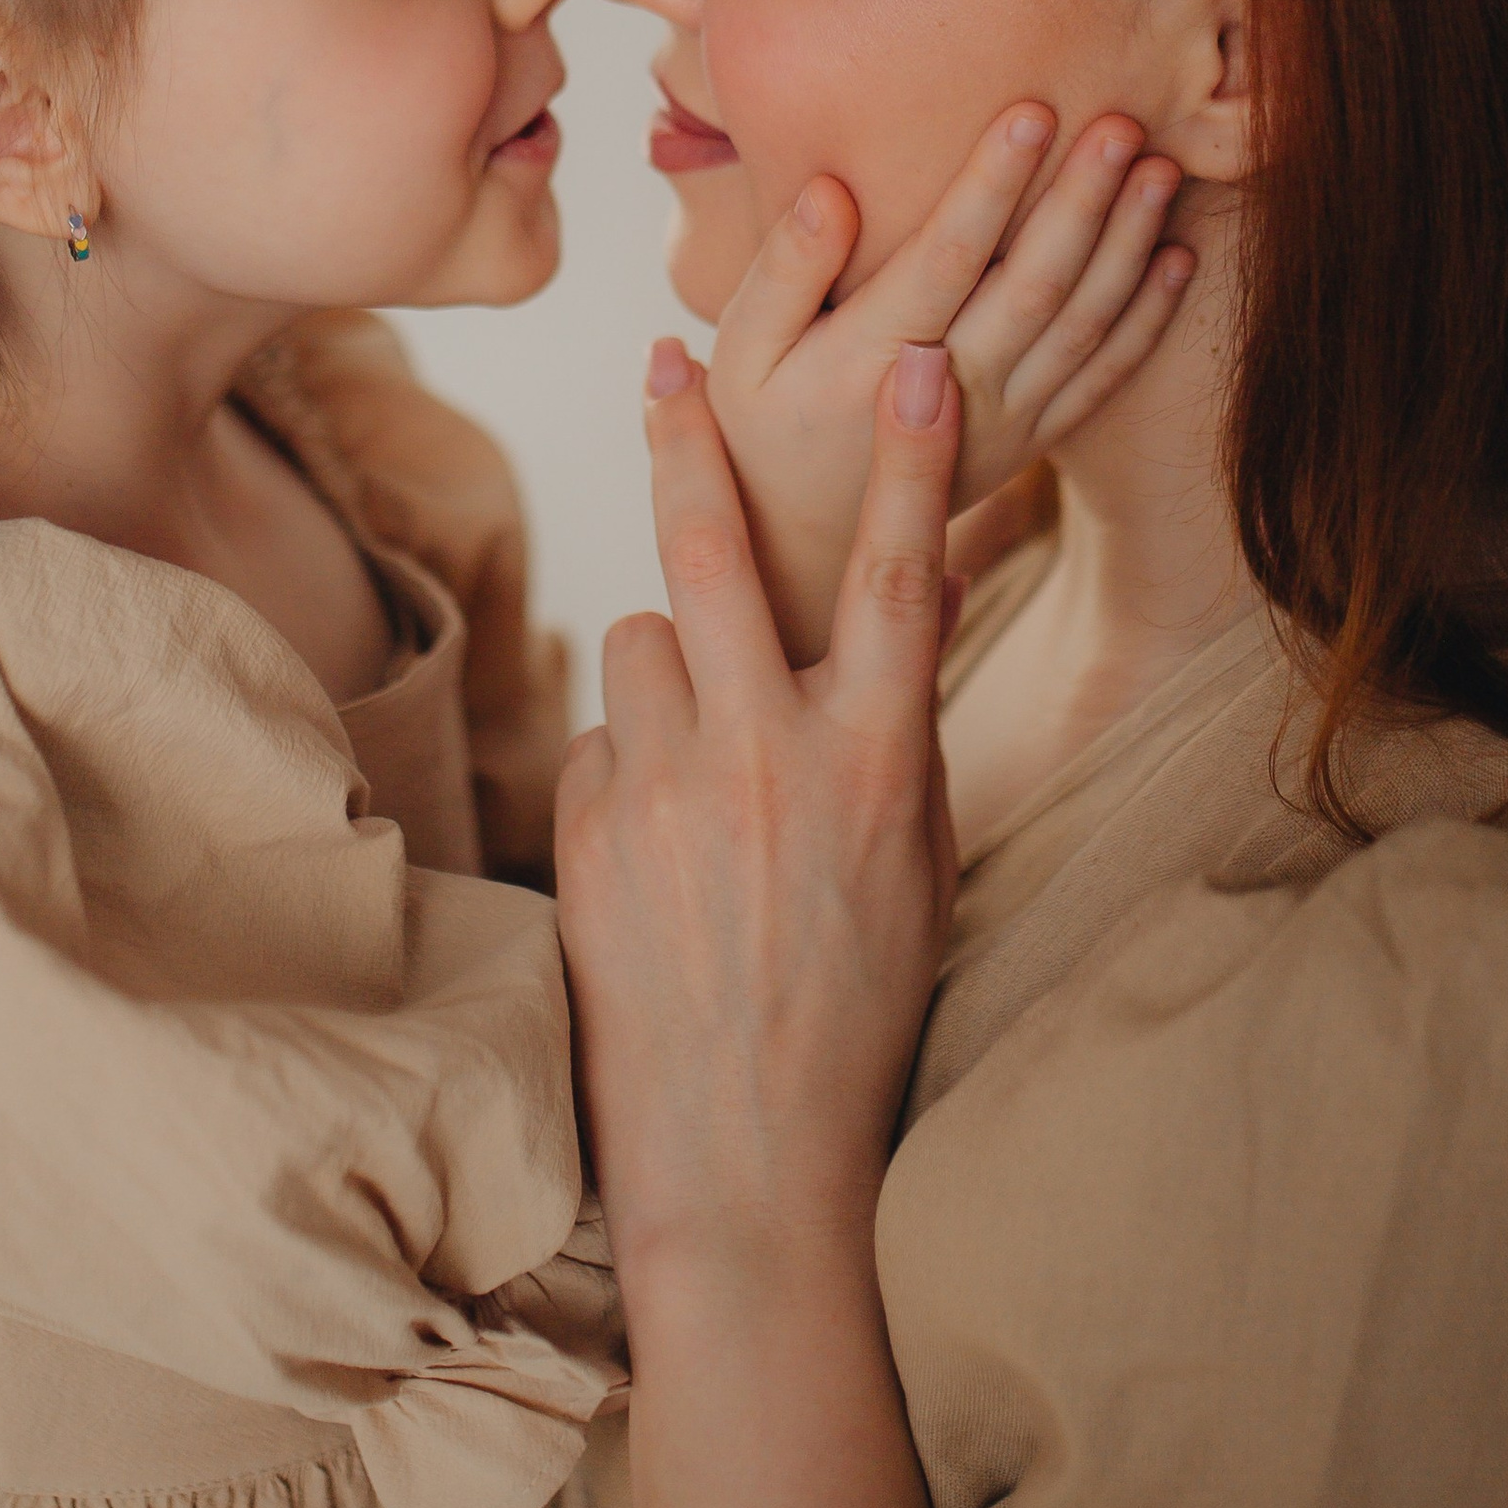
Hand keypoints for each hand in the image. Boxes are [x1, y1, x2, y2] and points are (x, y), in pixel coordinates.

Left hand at [555, 339, 961, 1295]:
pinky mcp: (587, 833)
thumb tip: (914, 595)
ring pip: (644, 640)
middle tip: (669, 360)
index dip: (913, 460)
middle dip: (691, 441)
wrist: (744, 1149)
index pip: (899, 578)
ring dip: (668, 667)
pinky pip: (601, 740)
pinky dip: (627, 767)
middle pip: (714, 552)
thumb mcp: (917, 859)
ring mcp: (666, 794)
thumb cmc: (857, 1000)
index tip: (921, 359)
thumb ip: (900, 724)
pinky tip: (658, 855)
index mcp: (876, 764)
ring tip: (703, 768)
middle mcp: (768, 760)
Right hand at [707, 104, 1192, 659]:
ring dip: (1127, 246)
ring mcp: (1002, 424)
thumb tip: (832, 190)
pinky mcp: (1032, 441)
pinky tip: (1177, 256)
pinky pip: (1101, 379)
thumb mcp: (742, 353)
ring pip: (1081, 328)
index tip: (1031, 112)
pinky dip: (1146, 320)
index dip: (990, 187)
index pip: (943, 260)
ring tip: (1161, 169)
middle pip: (1032, 287)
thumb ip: (784, 271)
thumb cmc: (764, 422)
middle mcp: (949, 397)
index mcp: (870, 360)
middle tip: (1121, 122)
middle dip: (1081, 202)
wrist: (810, 543)